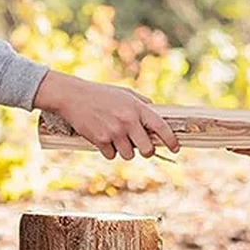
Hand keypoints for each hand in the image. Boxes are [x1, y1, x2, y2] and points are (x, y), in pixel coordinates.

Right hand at [34, 71, 178, 160]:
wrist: (73, 96)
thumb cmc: (101, 94)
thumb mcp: (125, 93)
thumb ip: (142, 103)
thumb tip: (156, 111)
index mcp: (137, 108)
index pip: (161, 127)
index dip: (171, 141)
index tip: (176, 149)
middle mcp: (128, 121)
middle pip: (147, 150)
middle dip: (146, 151)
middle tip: (142, 147)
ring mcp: (114, 132)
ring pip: (129, 155)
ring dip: (125, 150)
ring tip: (117, 138)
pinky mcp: (100, 140)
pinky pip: (111, 156)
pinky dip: (109, 151)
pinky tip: (103, 138)